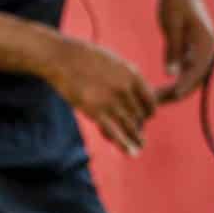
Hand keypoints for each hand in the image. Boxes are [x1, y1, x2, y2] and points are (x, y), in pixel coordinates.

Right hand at [43, 33, 156, 155]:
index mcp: (133, 75)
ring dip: (136, 138)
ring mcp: (110, 101)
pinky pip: (114, 132)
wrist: (64, 59)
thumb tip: (138, 92)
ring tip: (141, 147)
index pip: (150, 100)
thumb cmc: (88, 59)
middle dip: (139, 124)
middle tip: (138, 131)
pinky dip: (124, 144)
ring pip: (130, 125)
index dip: (149, 111)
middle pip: (139, 114)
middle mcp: (125, 89)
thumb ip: (128, 79)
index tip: (147, 117)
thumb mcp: (115, 63)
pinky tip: (132, 153)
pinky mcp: (95, 111)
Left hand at [156, 0, 213, 102]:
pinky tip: (156, 88)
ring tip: (153, 99)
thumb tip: (171, 75)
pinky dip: (172, 80)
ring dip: (174, 89)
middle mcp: (208, 49)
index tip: (172, 98)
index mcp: (207, 42)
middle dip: (177, 92)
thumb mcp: (171, 24)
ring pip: (188, 77)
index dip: (185, 86)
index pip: (198, 71)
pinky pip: (184, 71)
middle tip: (155, 103)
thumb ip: (172, 49)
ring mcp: (200, 51)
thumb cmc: (174, 1)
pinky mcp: (191, 51)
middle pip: (195, 78)